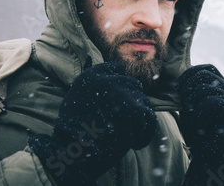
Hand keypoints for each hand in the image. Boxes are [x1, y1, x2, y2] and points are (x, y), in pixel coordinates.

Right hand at [28, 62, 156, 184]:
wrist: (73, 155)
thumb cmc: (73, 133)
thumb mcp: (76, 100)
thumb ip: (96, 87)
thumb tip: (118, 78)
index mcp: (91, 76)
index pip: (118, 69)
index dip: (121, 85)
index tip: (119, 101)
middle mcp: (108, 81)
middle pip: (134, 85)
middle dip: (131, 103)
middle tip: (121, 123)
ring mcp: (123, 95)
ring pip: (144, 102)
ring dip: (138, 118)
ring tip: (124, 135)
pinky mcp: (136, 111)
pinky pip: (150, 119)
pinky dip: (145, 133)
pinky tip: (134, 144)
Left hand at [176, 64, 223, 184]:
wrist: (213, 158)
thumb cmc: (200, 135)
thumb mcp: (190, 109)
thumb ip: (189, 93)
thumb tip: (179, 80)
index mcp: (220, 89)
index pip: (207, 68)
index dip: (190, 73)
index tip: (177, 88)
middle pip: (205, 74)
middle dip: (188, 86)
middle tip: (184, 104)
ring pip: (204, 88)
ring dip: (192, 103)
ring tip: (193, 119)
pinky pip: (210, 101)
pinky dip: (199, 114)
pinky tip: (200, 126)